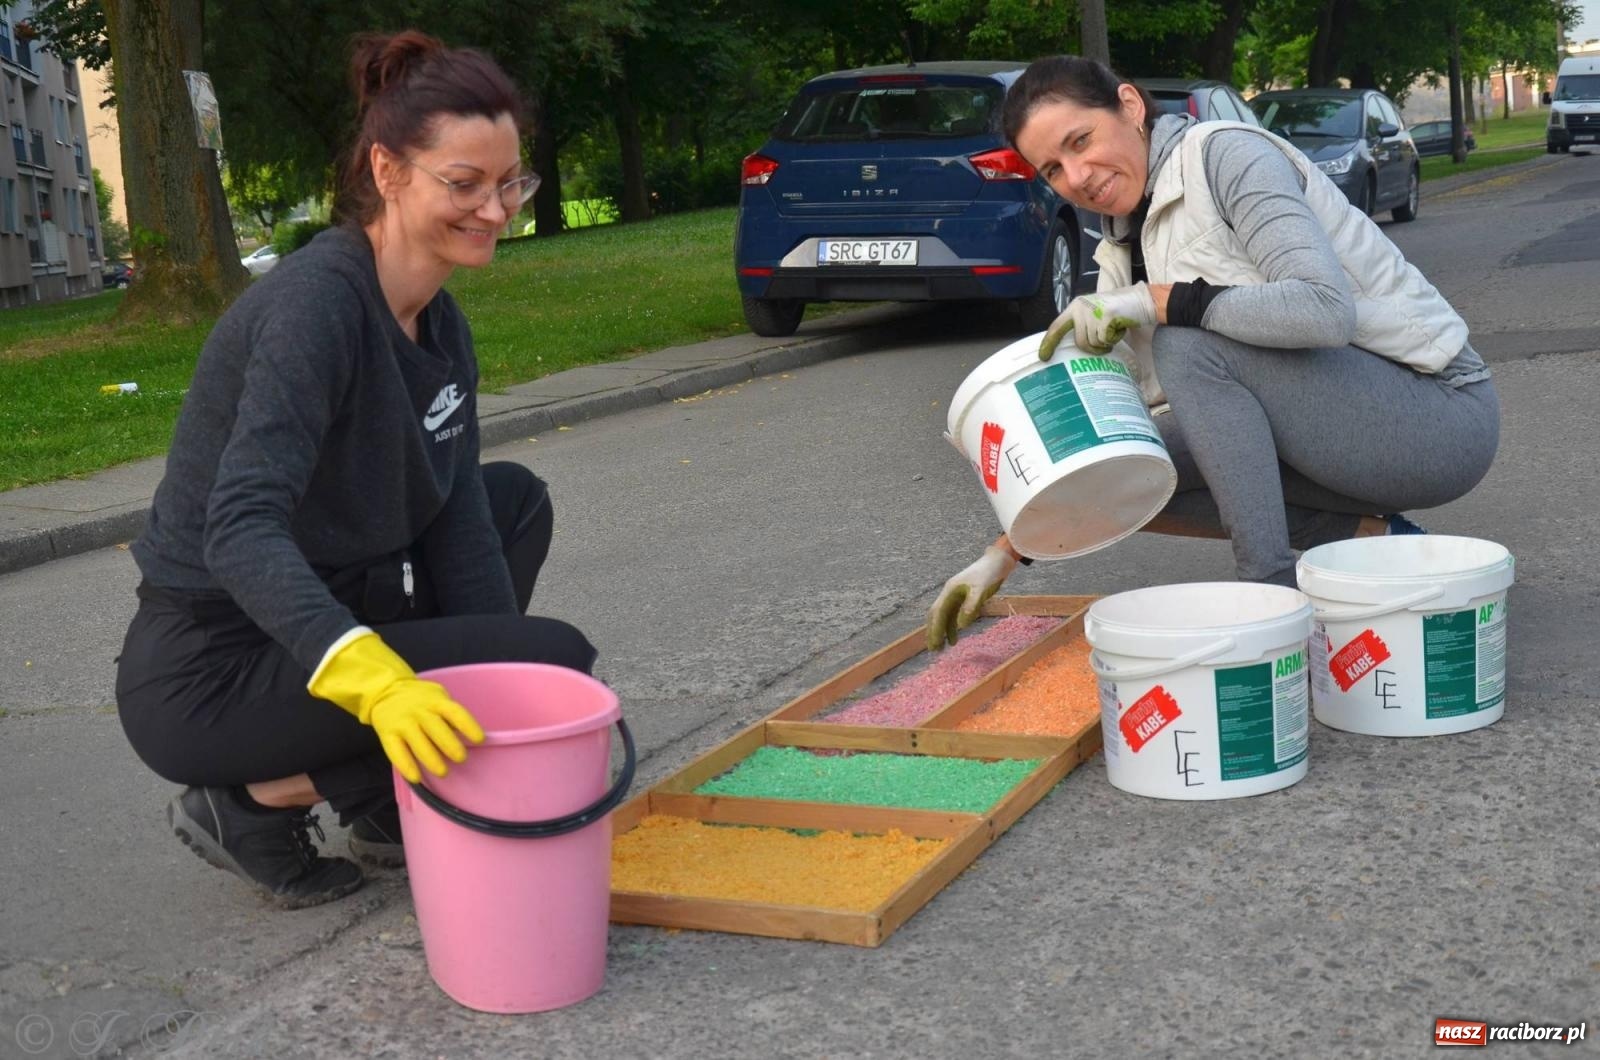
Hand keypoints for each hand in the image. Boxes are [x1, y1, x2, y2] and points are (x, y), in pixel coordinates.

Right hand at [308, 632, 485, 783]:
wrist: (386, 691)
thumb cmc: (421, 700)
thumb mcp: (438, 698)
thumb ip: (450, 715)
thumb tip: (469, 735)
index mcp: (436, 701)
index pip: (454, 712)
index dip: (468, 725)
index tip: (479, 739)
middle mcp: (419, 711)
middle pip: (436, 728)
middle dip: (450, 745)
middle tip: (461, 758)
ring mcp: (402, 722)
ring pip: (417, 742)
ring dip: (431, 758)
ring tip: (443, 772)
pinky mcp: (387, 733)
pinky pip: (396, 751)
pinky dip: (406, 765)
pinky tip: (416, 778)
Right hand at [925, 545, 1018, 651]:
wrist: (998, 561)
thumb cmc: (988, 574)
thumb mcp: (981, 590)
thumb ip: (971, 606)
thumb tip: (961, 625)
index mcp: (950, 591)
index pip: (938, 613)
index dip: (935, 629)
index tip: (934, 644)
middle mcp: (949, 594)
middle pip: (937, 616)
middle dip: (933, 632)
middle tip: (933, 649)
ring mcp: (956, 596)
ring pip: (944, 617)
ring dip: (942, 632)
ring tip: (941, 648)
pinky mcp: (964, 599)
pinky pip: (954, 616)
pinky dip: (952, 628)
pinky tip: (954, 639)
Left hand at [1039, 283, 1158, 358]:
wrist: (1141, 300)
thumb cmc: (1118, 311)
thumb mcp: (1094, 313)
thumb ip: (1082, 325)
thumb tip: (1074, 346)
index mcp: (1075, 307)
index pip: (1057, 326)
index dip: (1049, 343)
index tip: (1043, 357)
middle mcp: (1080, 308)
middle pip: (1080, 342)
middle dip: (1094, 348)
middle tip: (1105, 345)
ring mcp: (1092, 311)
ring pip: (1094, 343)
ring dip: (1106, 343)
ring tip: (1114, 331)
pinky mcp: (1105, 316)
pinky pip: (1105, 340)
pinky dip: (1115, 339)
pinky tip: (1119, 328)